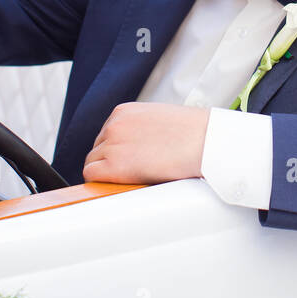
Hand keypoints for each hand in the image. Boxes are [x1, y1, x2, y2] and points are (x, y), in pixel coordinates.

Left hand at [82, 103, 209, 184]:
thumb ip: (142, 129)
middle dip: (110, 161)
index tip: (127, 160)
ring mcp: (112, 145)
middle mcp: (114, 125)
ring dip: (108, 173)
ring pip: (93, 163)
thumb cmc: (194, 134)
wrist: (205, 142)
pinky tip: (120, 186)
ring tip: (131, 181)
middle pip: (97, 149)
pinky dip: (102, 182)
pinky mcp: (114, 166)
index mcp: (124, 112)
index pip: (106, 134)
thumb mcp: (161, 120)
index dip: (115, 150)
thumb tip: (137, 148)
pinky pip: (92, 175)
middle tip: (132, 173)